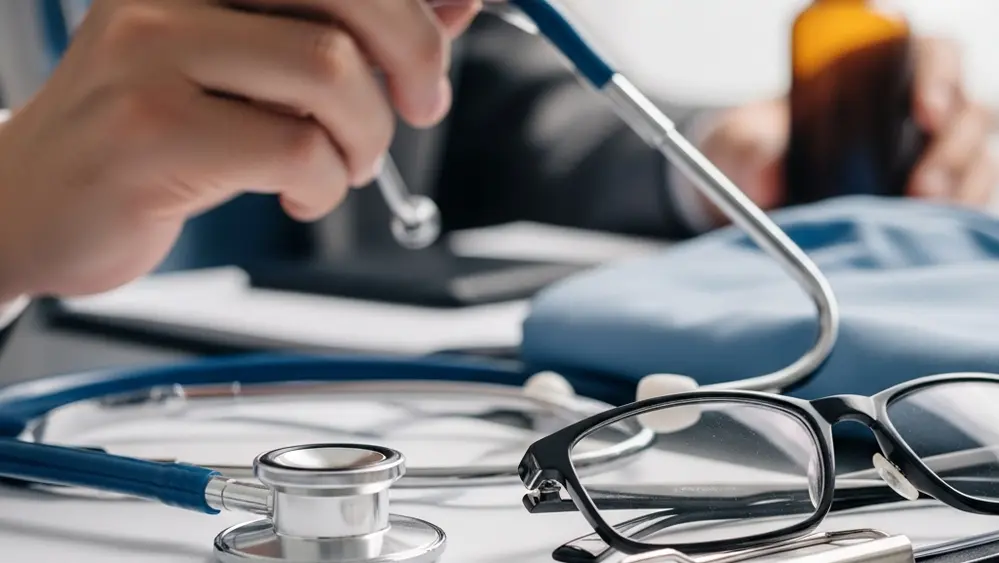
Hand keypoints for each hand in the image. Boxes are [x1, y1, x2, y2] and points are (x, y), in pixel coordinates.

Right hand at [0, 0, 481, 301]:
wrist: (36, 200)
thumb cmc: (157, 131)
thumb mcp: (260, 67)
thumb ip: (352, 31)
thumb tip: (456, 4)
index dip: (416, 8)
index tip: (439, 47)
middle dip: (418, 58)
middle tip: (422, 106)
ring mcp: (151, 49)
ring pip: (331, 74)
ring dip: (366, 137)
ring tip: (340, 165)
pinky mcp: (151, 128)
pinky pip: (295, 149)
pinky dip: (324, 185)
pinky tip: (300, 196)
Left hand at [695, 36, 995, 225]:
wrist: (746, 198)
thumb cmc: (752, 153)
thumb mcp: (737, 144)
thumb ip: (749, 148)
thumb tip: (770, 174)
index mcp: (872, 73)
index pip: (928, 54)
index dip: (936, 75)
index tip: (923, 111)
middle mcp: (909, 108)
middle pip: (964, 108)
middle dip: (952, 144)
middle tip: (921, 184)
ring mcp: (926, 153)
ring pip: (975, 156)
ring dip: (958, 183)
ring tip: (922, 209)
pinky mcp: (930, 196)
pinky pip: (967, 200)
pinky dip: (959, 213)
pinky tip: (933, 228)